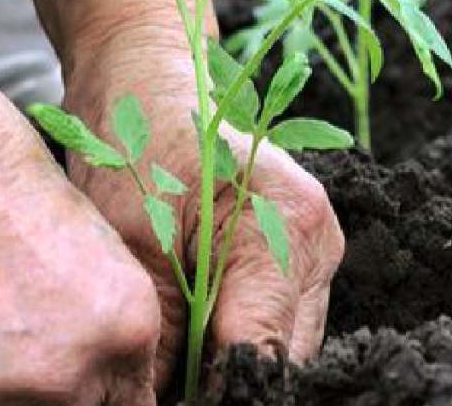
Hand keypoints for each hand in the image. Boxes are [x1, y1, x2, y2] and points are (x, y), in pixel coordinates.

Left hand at [63, 25, 345, 391]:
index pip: (262, 357)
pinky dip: (236, 335)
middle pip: (282, 359)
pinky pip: (276, 319)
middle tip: (162, 386)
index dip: (216, 395)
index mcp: (287, 229)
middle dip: (225, 383)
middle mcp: (319, 242)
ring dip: (231, 362)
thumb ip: (160, 335)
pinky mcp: (302, 252)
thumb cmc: (134, 139)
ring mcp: (318, 248)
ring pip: (283, 345)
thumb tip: (156, 402)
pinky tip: (193, 331)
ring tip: (174, 359)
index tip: (166, 401)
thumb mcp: (132, 243)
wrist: (147, 78)